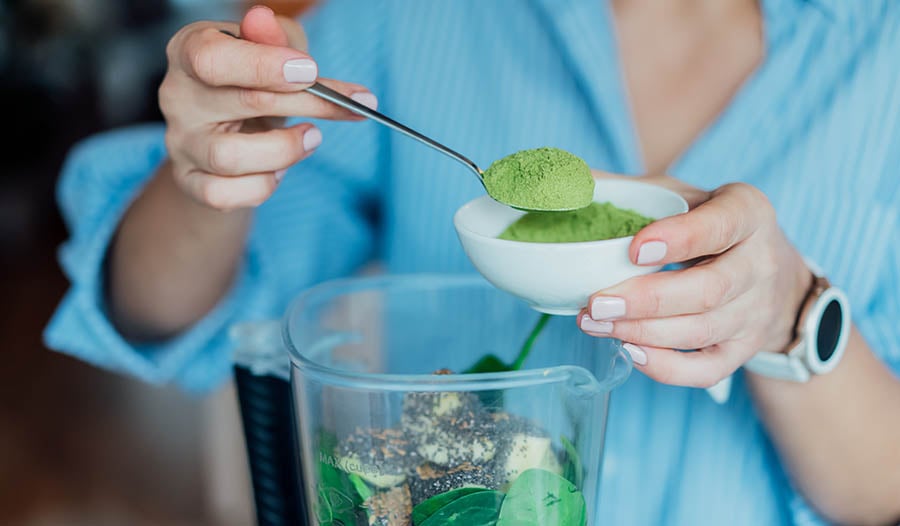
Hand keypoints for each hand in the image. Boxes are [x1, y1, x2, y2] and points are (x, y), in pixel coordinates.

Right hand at [159, 5, 376, 210]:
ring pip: (229, 157)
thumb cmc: (254, 79)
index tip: (311, 71)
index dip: (263, 66)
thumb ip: (275, 38)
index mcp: (189, 51)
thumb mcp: (271, 48)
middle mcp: (177, 97)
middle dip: (308, 103)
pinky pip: (224, 195)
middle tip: (350, 105)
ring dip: (285, 150)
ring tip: (312, 137)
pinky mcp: (190, 180)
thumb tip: (263, 20)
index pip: (212, 59)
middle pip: (242, 104)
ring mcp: (181, 142)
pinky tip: (279, 169)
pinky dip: (263, 185)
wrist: (230, 129)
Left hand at [577, 173, 812, 387]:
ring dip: (642, 332)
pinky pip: (706, 370)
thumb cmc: (708, 224)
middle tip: (597, 303)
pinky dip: (665, 367)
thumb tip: (565, 180)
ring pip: (702, 331)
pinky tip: (629, 351)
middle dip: (647, 300)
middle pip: (709, 290)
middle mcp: (760, 264)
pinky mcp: (743, 350)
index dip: (679, 239)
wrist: (768, 270)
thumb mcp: (680, 194)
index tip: (634, 249)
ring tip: (595, 324)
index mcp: (747, 213)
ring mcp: (755, 313)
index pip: (721, 226)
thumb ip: (628, 189)